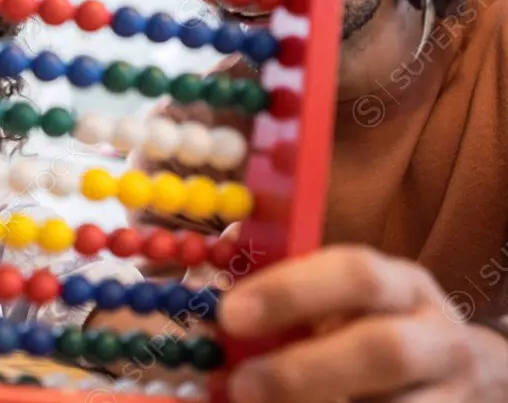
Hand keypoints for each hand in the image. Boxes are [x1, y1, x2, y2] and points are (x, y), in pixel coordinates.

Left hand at [217, 246, 507, 402]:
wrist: (453, 372)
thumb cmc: (368, 324)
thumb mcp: (339, 299)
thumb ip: (288, 296)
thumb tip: (211, 296)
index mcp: (400, 284)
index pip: (354, 274)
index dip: (290, 292)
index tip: (231, 315)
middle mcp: (434, 335)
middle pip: (383, 351)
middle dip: (305, 371)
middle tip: (241, 385)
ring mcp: (448, 392)